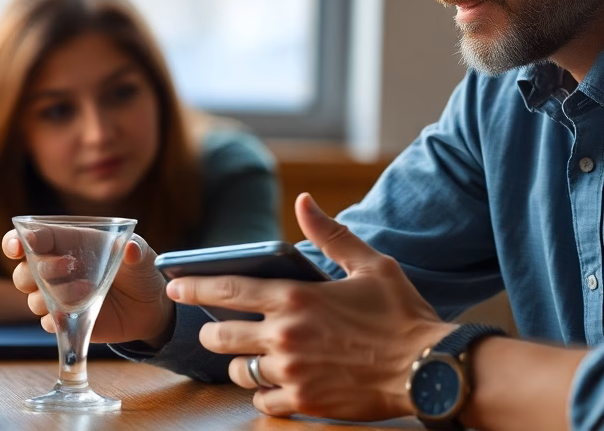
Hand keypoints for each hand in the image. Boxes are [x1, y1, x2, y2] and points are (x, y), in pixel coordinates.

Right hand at [3, 228, 173, 343]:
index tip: (21, 245)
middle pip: (23, 271)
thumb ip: (136, 249)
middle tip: (69, 266)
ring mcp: (57, 297)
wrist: (149, 307)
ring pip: (33, 298)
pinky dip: (57, 319)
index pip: (32, 239)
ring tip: (87, 291)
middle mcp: (56, 270)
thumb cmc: (139, 270)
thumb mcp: (141, 255)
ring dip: (55, 295)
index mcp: (68, 243)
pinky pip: (47, 322)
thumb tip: (130, 248)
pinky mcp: (65, 321)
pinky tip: (76, 314)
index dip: (18, 241)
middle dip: (39, 269)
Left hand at [166, 193, 455, 420]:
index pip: (227, 290)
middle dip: (212, 332)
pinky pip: (263, 402)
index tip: (175, 283)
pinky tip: (274, 383)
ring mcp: (292, 372)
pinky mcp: (305, 401)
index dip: (194, 286)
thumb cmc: (401, 314)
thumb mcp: (370, 264)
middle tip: (216, 330)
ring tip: (252, 356)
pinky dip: (263, 394)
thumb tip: (303, 201)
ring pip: (239, 372)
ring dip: (239, 363)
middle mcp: (286, 336)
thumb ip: (330, 233)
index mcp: (296, 297)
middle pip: (221, 337)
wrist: (428, 368)